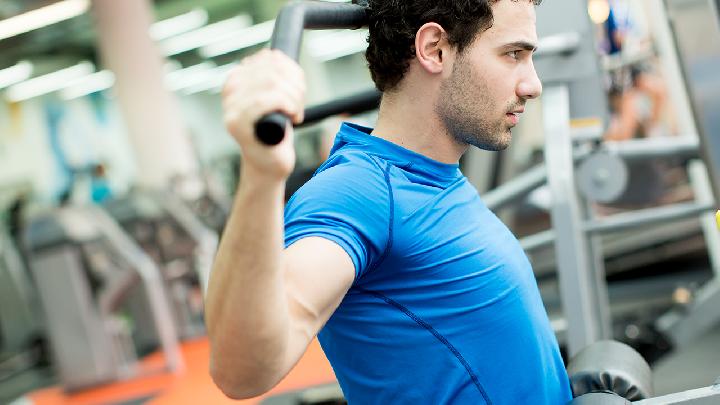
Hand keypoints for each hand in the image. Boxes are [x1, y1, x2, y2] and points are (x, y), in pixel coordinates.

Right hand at [222, 49, 305, 180]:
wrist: (268, 164)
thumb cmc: (275, 132)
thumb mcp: (276, 98)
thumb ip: (273, 77)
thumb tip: (272, 55)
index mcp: (237, 80)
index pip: (268, 59)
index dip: (291, 70)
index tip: (298, 88)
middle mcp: (230, 92)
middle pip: (272, 71)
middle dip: (295, 85)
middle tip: (299, 103)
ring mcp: (231, 109)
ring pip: (271, 83)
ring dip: (294, 97)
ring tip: (296, 112)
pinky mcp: (237, 125)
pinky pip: (266, 100)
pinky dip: (288, 105)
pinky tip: (293, 117)